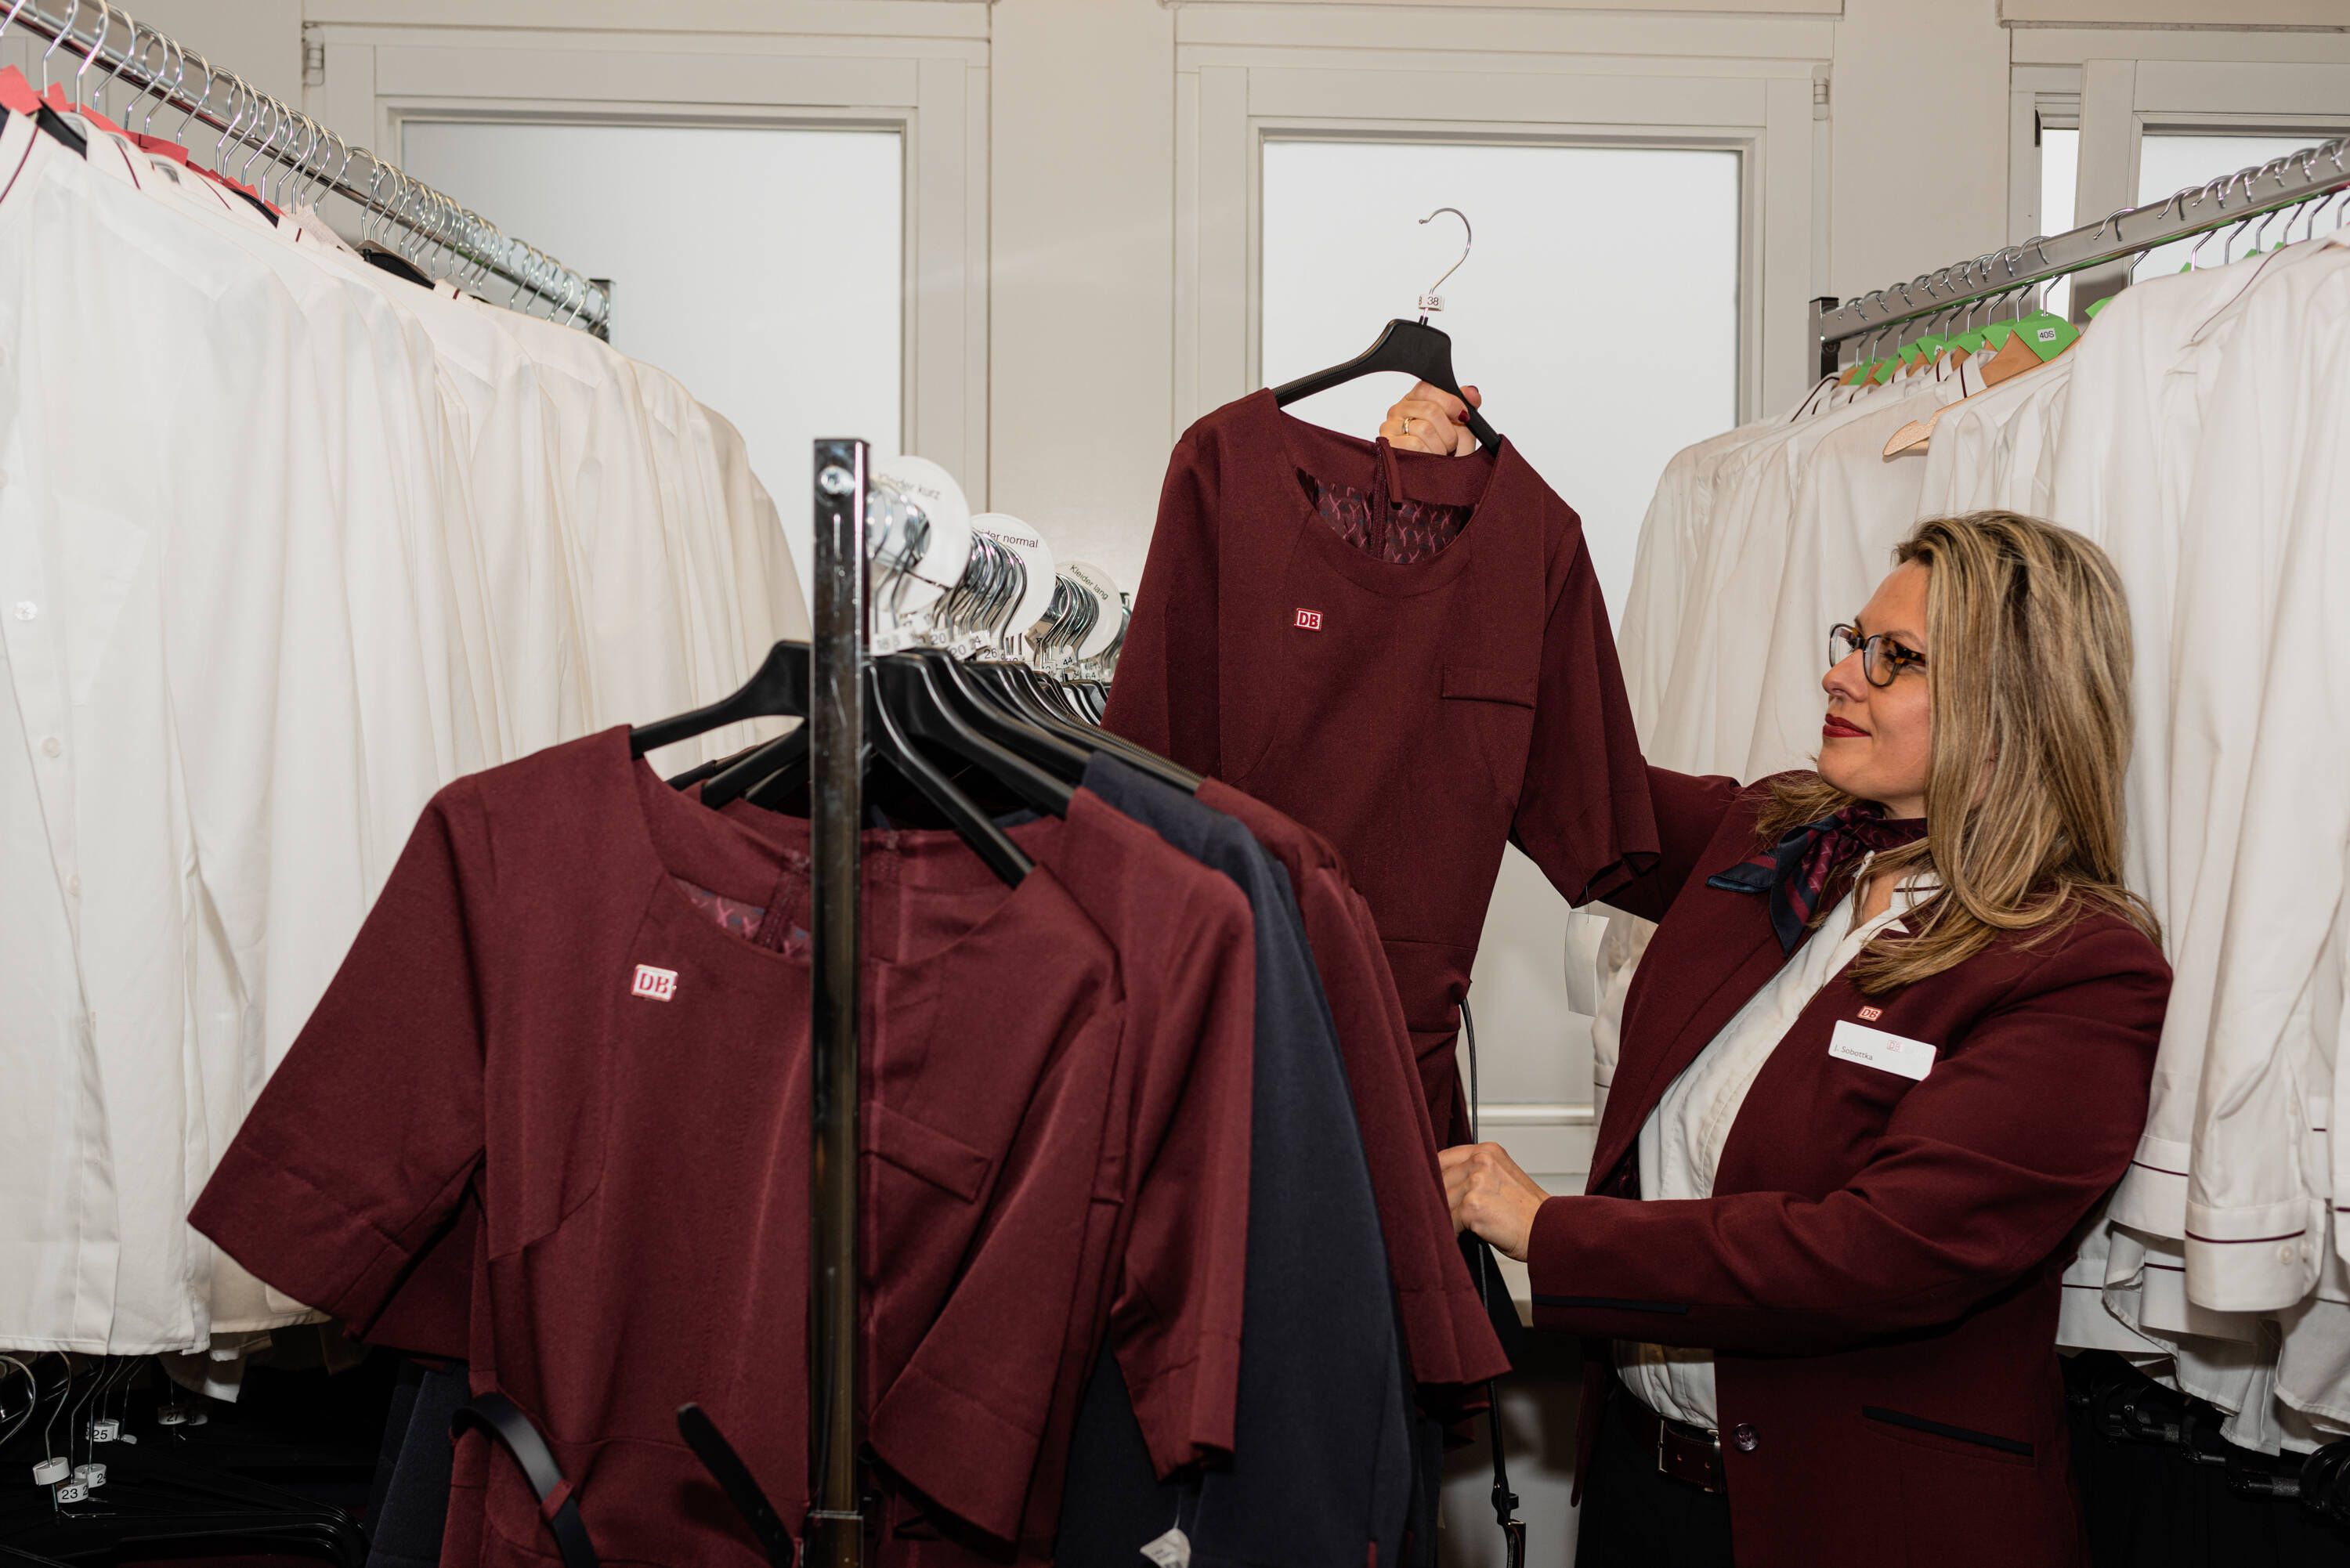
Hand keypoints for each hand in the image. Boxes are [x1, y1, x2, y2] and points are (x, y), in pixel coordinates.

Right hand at [1379, 381, 1481, 455]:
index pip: (1427, 388)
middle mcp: (1399, 411)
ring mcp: (1390, 428)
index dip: (1449, 402)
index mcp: (1415, 400)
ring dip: (1440, 446)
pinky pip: (1415, 445)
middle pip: (1429, 409)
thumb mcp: (1462, 428)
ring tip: (1439, 454)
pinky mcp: (1387, 446)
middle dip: (1449, 431)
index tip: (1463, 417)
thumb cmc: (1448, 455)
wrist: (1440, 484)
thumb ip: (1466, 406)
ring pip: (1424, 428)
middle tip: (1451, 444)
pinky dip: (1429, 455)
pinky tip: (1428, 460)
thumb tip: (1471, 391)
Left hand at [1439, 1141, 1548, 1261]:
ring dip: (1445, 1216)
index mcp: (1487, 1151)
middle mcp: (1481, 1161)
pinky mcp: (1472, 1207)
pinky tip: (1462, 1234)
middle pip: (1439, 1179)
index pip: (1443, 1158)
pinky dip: (1452, 1231)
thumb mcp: (1502, 1177)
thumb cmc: (1527, 1211)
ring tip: (1455, 1225)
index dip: (1433, 1177)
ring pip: (1441, 1201)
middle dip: (1438, 1199)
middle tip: (1439, 1212)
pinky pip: (1448, 1220)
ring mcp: (1476, 1183)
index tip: (1429, 1189)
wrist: (1550, 1231)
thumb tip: (1442, 1182)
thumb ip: (1474, 1172)